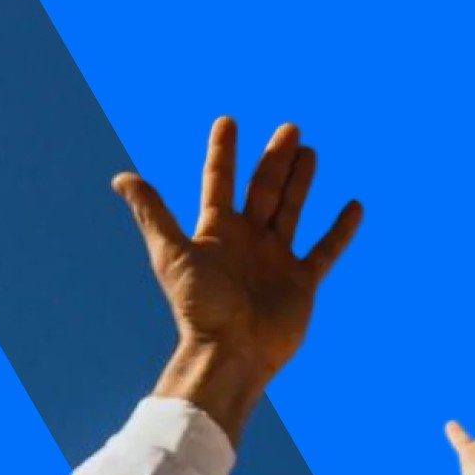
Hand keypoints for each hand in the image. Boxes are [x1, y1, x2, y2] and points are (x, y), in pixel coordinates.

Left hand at [114, 116, 362, 443]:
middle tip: (289, 128)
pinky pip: (324, 250)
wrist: (231, 353)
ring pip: (291, 210)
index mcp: (217, 232)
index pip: (219, 182)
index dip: (222, 153)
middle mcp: (247, 241)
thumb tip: (121, 178)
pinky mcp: (301, 282)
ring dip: (301, 182)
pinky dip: (339, 230)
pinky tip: (353, 206)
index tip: (227, 121)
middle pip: (263, 189)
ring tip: (310, 151)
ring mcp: (275, 260)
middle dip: (275, 159)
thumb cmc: (200, 306)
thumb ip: (152, 214)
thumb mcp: (172, 254)